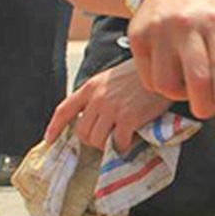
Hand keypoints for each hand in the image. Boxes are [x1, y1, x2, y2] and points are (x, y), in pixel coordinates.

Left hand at [44, 59, 172, 152]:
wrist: (165, 69)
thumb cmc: (142, 75)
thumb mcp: (113, 78)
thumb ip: (100, 95)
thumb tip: (94, 118)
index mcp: (91, 86)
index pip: (65, 110)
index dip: (54, 128)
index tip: (49, 140)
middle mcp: (98, 98)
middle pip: (81, 131)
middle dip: (91, 140)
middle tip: (105, 140)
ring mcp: (112, 108)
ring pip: (96, 140)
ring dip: (106, 145)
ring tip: (118, 141)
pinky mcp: (128, 118)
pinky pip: (117, 142)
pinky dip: (123, 146)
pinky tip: (131, 140)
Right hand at [125, 0, 214, 132]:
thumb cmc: (204, 7)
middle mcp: (186, 24)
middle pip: (195, 80)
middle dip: (204, 105)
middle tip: (208, 108)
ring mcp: (158, 30)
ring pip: (166, 85)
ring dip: (180, 94)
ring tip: (186, 78)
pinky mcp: (137, 37)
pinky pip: (148, 79)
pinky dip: (161, 83)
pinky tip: (169, 67)